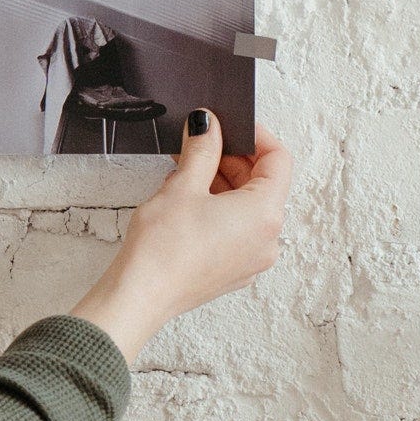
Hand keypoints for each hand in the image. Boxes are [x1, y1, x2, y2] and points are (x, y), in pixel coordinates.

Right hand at [69, 117, 290, 360]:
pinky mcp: (233, 270)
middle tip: (201, 144)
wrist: (140, 296)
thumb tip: (208, 124)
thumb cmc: (164, 248)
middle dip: (232, 159)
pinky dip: (218, 208)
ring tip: (185, 171)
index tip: (230, 125)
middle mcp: (267, 239)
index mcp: (265, 214)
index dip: (256, 136)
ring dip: (222, 183)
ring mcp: (251, 258)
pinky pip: (236, 229)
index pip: (278, 160)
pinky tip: (187, 199)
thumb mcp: (183, 185)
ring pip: (247, 207)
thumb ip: (202, 148)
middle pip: (263, 183)